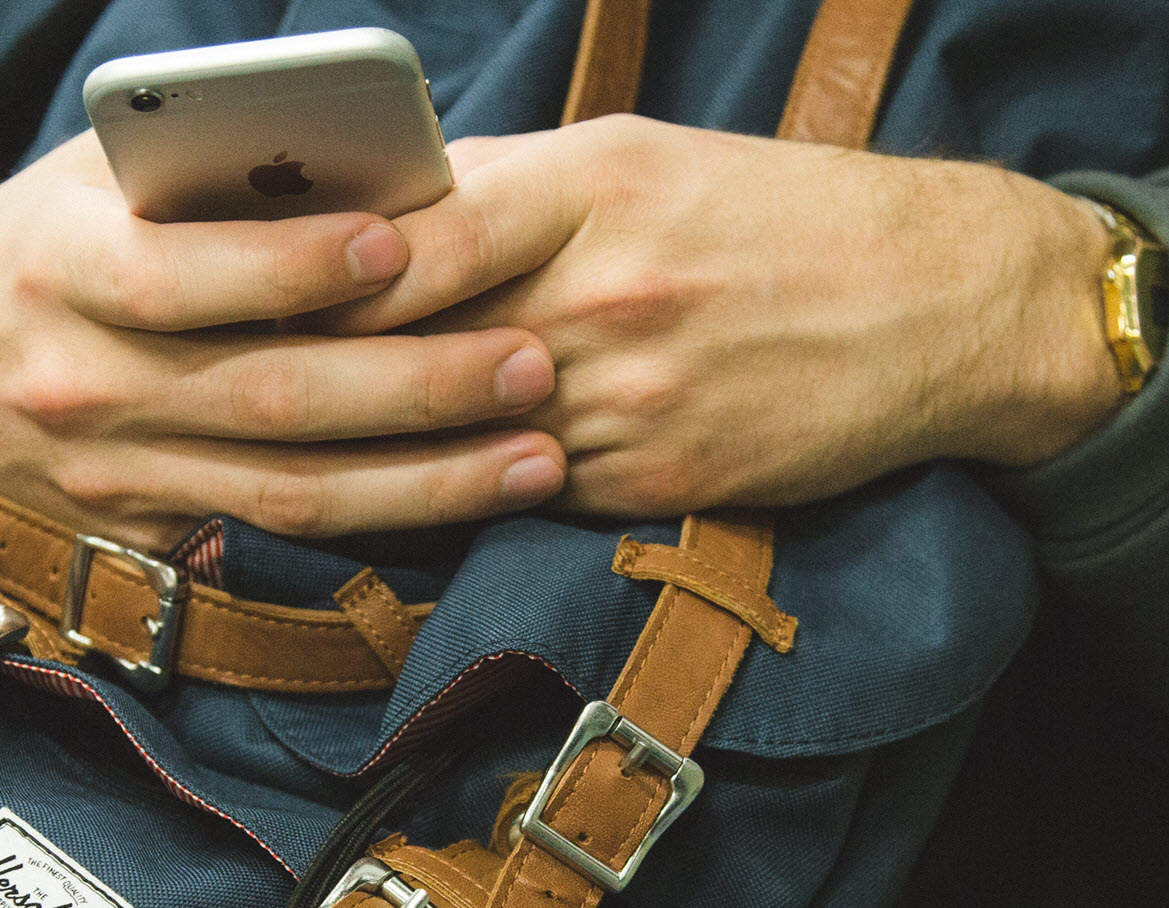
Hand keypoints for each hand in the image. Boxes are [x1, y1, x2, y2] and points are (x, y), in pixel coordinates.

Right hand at [0, 131, 567, 549]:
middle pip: (266, 396)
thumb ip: (202, 174)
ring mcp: (113, 480)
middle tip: (529, 361)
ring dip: (426, 480)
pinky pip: (272, 541)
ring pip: (288, 492)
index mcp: (61, 270)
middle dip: (413, 384)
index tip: (405, 241)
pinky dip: (375, 529)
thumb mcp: (86, 184)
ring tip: (538, 453)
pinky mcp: (141, 541)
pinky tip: (465, 508)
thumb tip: (373, 168)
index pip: (183, 274)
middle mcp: (84, 387)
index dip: (296, 263)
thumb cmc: (35, 252)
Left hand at [308, 116, 1125, 517]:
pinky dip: (465, 486)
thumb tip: (382, 206)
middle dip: (324, 371)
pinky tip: (415, 482)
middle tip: (228, 385)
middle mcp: (605, 293)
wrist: (940, 304)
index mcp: (595, 186)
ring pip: (458, 435)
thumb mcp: (643, 158)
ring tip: (300, 443)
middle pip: (419, 346)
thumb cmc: (774, 217)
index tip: (241, 294)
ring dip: (379, 444)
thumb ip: (507, 186)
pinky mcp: (653, 478)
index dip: (317, 277)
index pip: (417, 241)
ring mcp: (631, 395)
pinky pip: (523, 489)